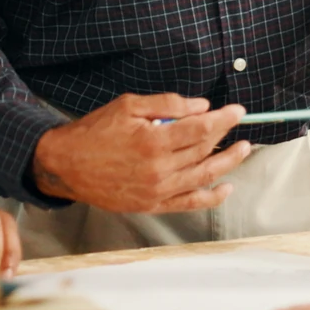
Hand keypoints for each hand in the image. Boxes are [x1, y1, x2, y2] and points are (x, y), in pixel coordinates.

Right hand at [31, 93, 249, 212]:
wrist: (66, 165)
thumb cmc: (95, 131)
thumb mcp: (128, 105)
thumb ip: (167, 104)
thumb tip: (201, 106)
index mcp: (153, 141)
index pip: (200, 129)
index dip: (223, 119)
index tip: (237, 111)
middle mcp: (158, 169)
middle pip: (204, 151)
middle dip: (226, 136)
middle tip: (240, 126)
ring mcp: (156, 191)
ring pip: (203, 177)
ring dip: (227, 164)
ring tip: (243, 150)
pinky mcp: (152, 205)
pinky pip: (189, 203)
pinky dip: (210, 198)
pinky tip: (225, 187)